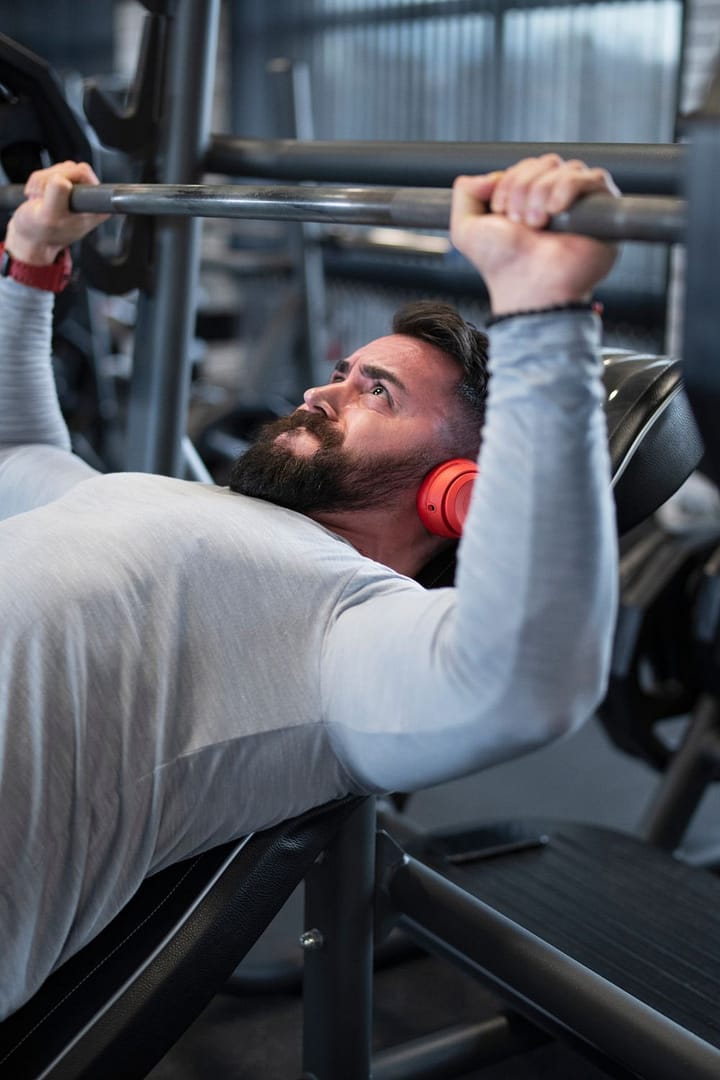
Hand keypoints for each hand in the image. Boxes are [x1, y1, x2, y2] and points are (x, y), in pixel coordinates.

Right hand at [4, 160, 108, 265]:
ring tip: (40, 201)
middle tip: (43, 200)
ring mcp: (76, 190)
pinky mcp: (64, 186)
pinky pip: (47, 172)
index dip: (63, 178)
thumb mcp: (50, 217)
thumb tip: (62, 180)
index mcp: (96, 207)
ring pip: (57, 168)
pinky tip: (38, 198)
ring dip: (40, 183)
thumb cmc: (42, 233)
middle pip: (68, 167)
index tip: (57, 199)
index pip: (82, 172)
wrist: (31, 238)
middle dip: (48, 181)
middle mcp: (90, 198)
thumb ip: (58, 195)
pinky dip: (36, 183)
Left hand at [450, 155, 619, 315]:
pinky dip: (568, 188)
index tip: (501, 213)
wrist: (526, 286)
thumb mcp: (465, 228)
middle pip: (546, 161)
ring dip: (542, 193)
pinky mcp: (604, 210)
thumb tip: (488, 175)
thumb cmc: (501, 264)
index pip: (527, 164)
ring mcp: (581, 203)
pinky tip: (555, 212)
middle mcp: (557, 197)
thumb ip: (465, 192)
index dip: (510, 181)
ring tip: (536, 224)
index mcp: (530, 196)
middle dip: (524, 188)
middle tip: (519, 222)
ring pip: (567, 168)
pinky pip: (593, 177)